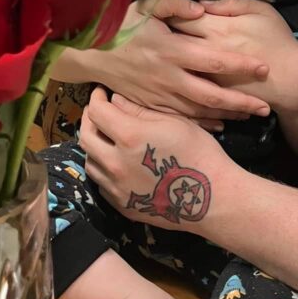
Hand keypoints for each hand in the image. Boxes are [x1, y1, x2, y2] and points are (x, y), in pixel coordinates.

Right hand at [72, 0, 270, 124]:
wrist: (89, 53)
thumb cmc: (120, 25)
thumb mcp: (145, 5)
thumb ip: (174, 4)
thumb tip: (202, 8)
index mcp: (171, 50)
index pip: (214, 59)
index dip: (240, 65)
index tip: (264, 68)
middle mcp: (169, 77)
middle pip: (212, 94)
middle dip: (241, 102)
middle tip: (266, 107)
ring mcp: (160, 95)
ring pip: (200, 110)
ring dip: (226, 114)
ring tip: (250, 115)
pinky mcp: (152, 105)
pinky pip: (182, 117)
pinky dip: (202, 123)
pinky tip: (219, 124)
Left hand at [80, 87, 234, 231]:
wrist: (212, 198)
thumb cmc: (199, 152)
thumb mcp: (173, 122)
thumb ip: (139, 111)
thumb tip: (115, 100)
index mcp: (129, 137)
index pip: (97, 112)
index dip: (96, 98)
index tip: (102, 92)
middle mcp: (115, 163)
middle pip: (85, 136)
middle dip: (89, 119)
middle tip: (99, 111)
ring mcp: (116, 188)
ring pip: (89, 161)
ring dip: (94, 145)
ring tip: (106, 136)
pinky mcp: (121, 206)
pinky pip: (101, 183)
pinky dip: (103, 168)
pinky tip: (116, 162)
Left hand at [168, 0, 297, 108]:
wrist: (291, 80)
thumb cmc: (278, 40)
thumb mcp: (259, 10)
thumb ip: (229, 3)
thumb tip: (202, 2)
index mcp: (216, 28)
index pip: (180, 16)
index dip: (168, 12)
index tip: (162, 9)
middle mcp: (205, 51)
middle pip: (172, 40)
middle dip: (159, 34)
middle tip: (152, 29)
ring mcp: (205, 74)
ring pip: (174, 63)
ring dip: (164, 56)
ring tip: (157, 50)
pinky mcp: (208, 93)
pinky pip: (185, 83)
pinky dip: (175, 78)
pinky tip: (171, 74)